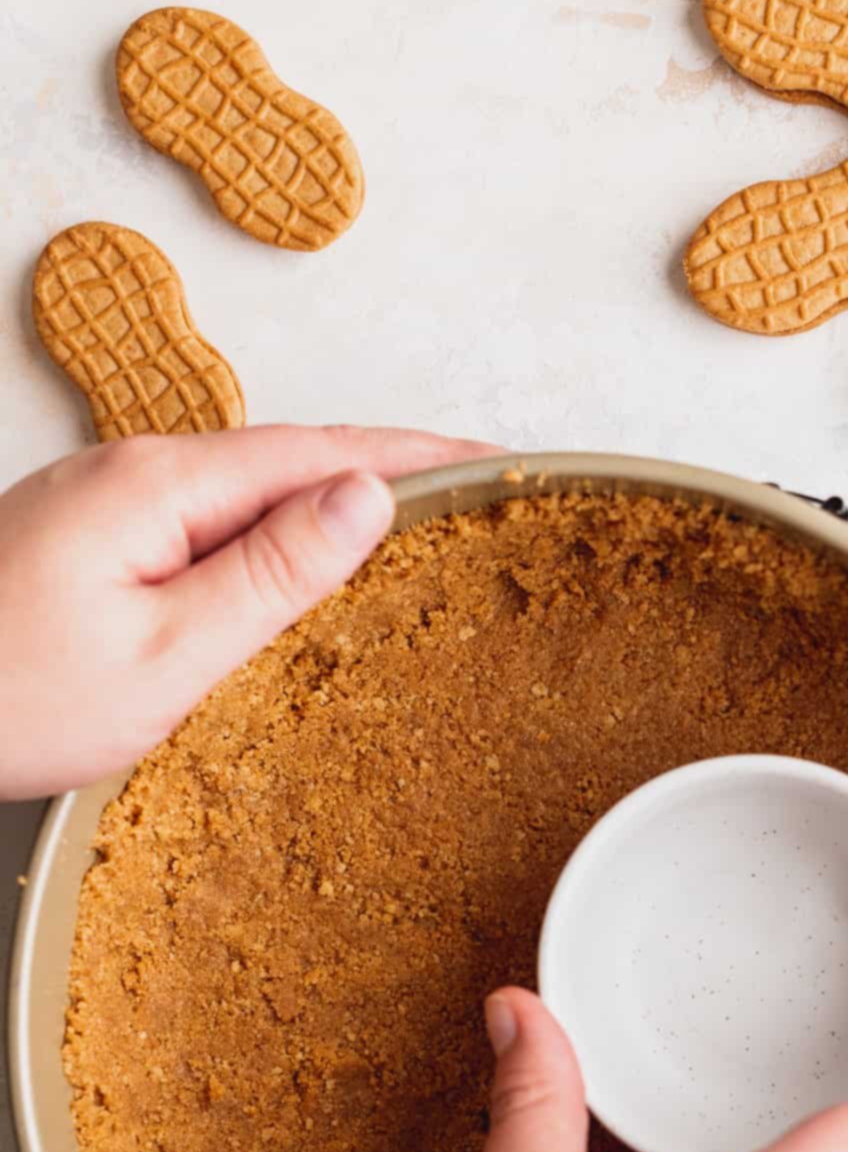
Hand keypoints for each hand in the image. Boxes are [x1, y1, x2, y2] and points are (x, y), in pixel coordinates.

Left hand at [0, 425, 496, 798]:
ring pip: (248, 488)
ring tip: (416, 528)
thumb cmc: (10, 700)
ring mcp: (106, 501)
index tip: (494, 458)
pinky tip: (301, 565)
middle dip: (389, 469)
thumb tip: (366, 499)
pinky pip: (208, 518)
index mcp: (160, 485)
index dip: (416, 456)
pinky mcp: (91, 539)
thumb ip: (271, 574)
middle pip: (290, 456)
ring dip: (332, 501)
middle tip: (477, 494)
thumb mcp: (166, 654)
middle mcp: (133, 471)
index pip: (322, 451)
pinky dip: (274, 532)